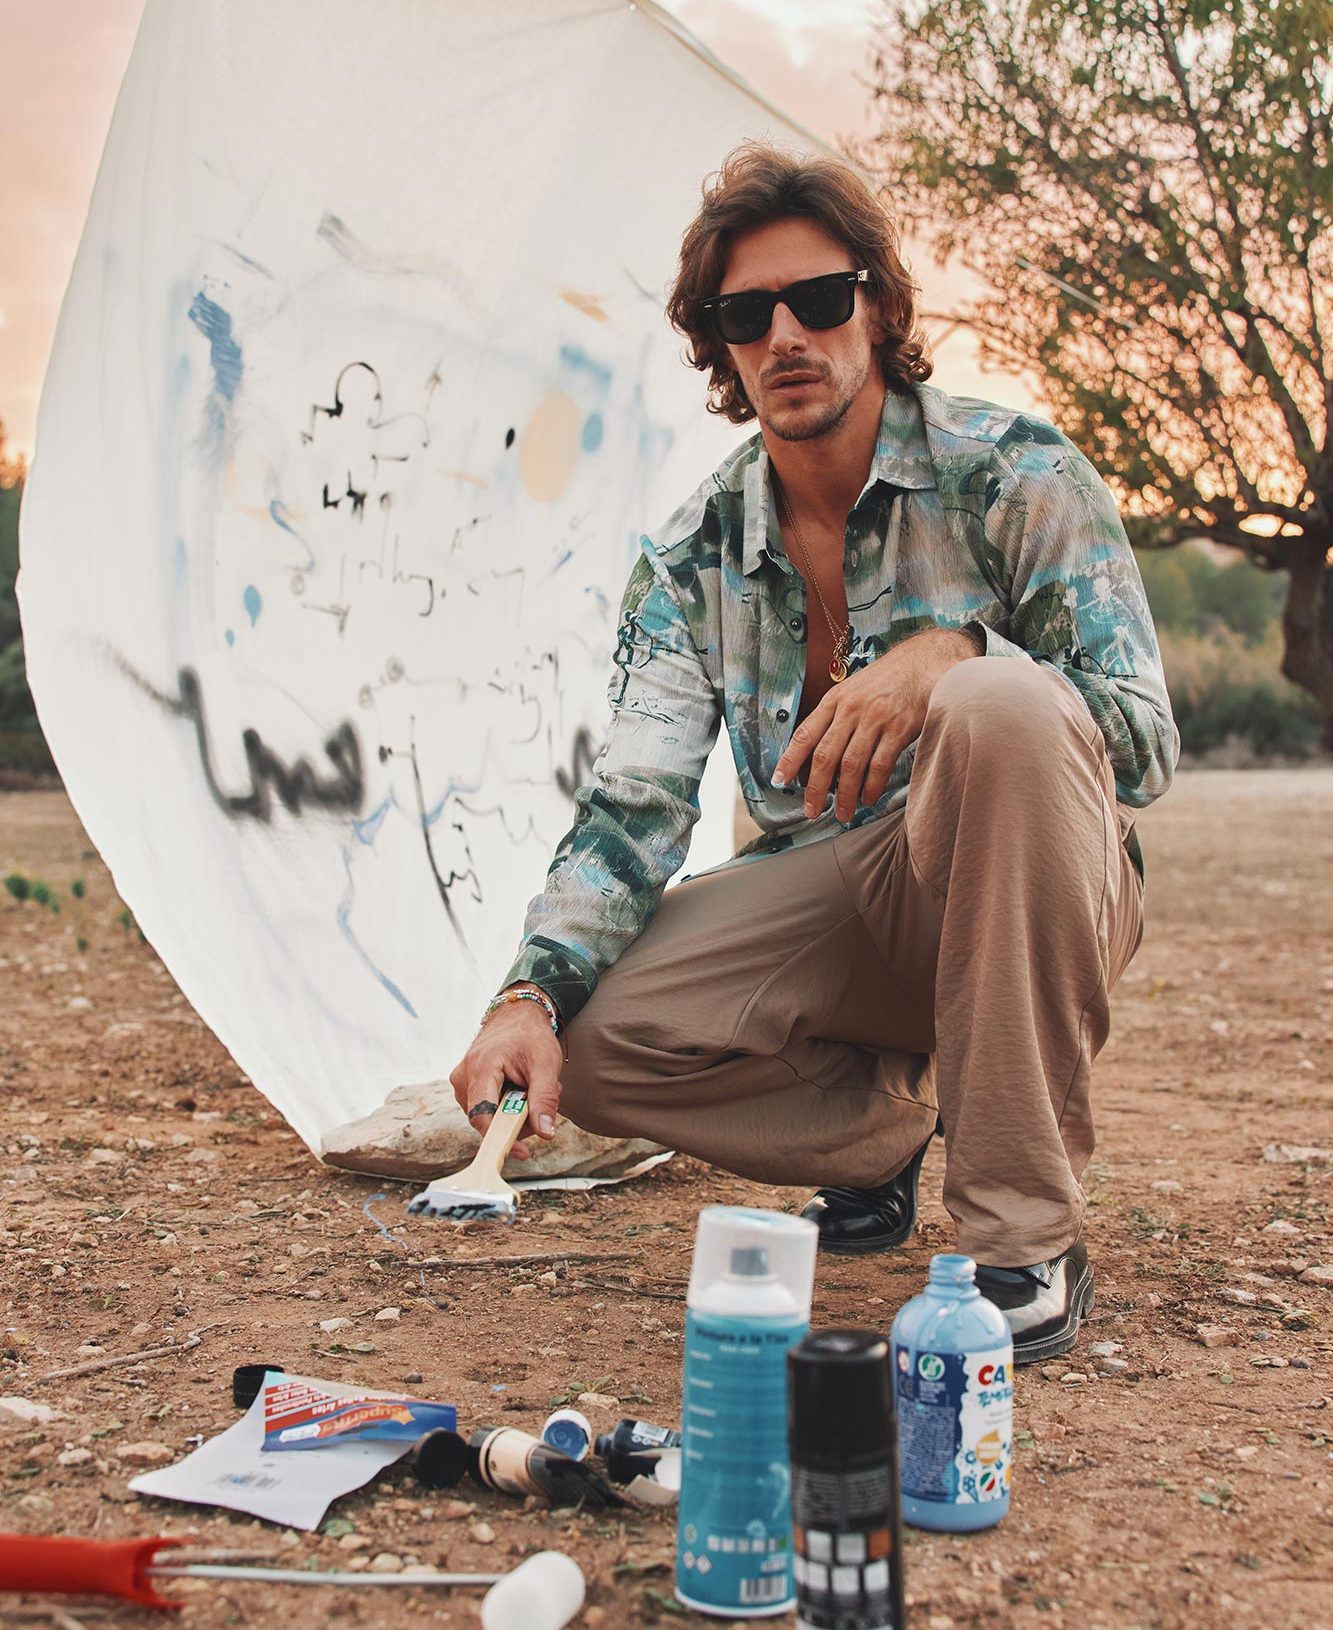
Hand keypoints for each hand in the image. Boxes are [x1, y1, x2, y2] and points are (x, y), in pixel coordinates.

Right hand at [449, 994, 563, 1159]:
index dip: (502, 1139)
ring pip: (489, 1117)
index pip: (482, 1116)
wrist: (517, 1016)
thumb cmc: (531, 1037)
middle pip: (488, 1120)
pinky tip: (521, 1088)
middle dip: (519, 1119)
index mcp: (480, 1069)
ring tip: (532, 1088)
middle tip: (543, 1100)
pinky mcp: (467, 1086)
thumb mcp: (545, 1065)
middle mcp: (463, 1077)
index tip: (523, 1152)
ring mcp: (462, 1082)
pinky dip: (507, 1105)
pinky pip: (487, 1109)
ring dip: (515, 1111)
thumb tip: (546, 1133)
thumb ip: (544, 1099)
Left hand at [773, 628, 980, 823]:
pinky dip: (871, 786)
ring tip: (842, 813)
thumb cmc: (884, 682)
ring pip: (851, 765)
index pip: (805, 734)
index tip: (778, 780)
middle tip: (810, 811)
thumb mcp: (851, 690)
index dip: (789, 759)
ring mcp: (875, 719)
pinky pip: (880, 765)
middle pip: (825, 755)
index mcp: (834, 700)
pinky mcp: (899, 729)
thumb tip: (813, 753)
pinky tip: (867, 798)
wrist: (922, 664)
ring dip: (844, 794)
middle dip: (815, 788)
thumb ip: (833, 717)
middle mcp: (851, 709)